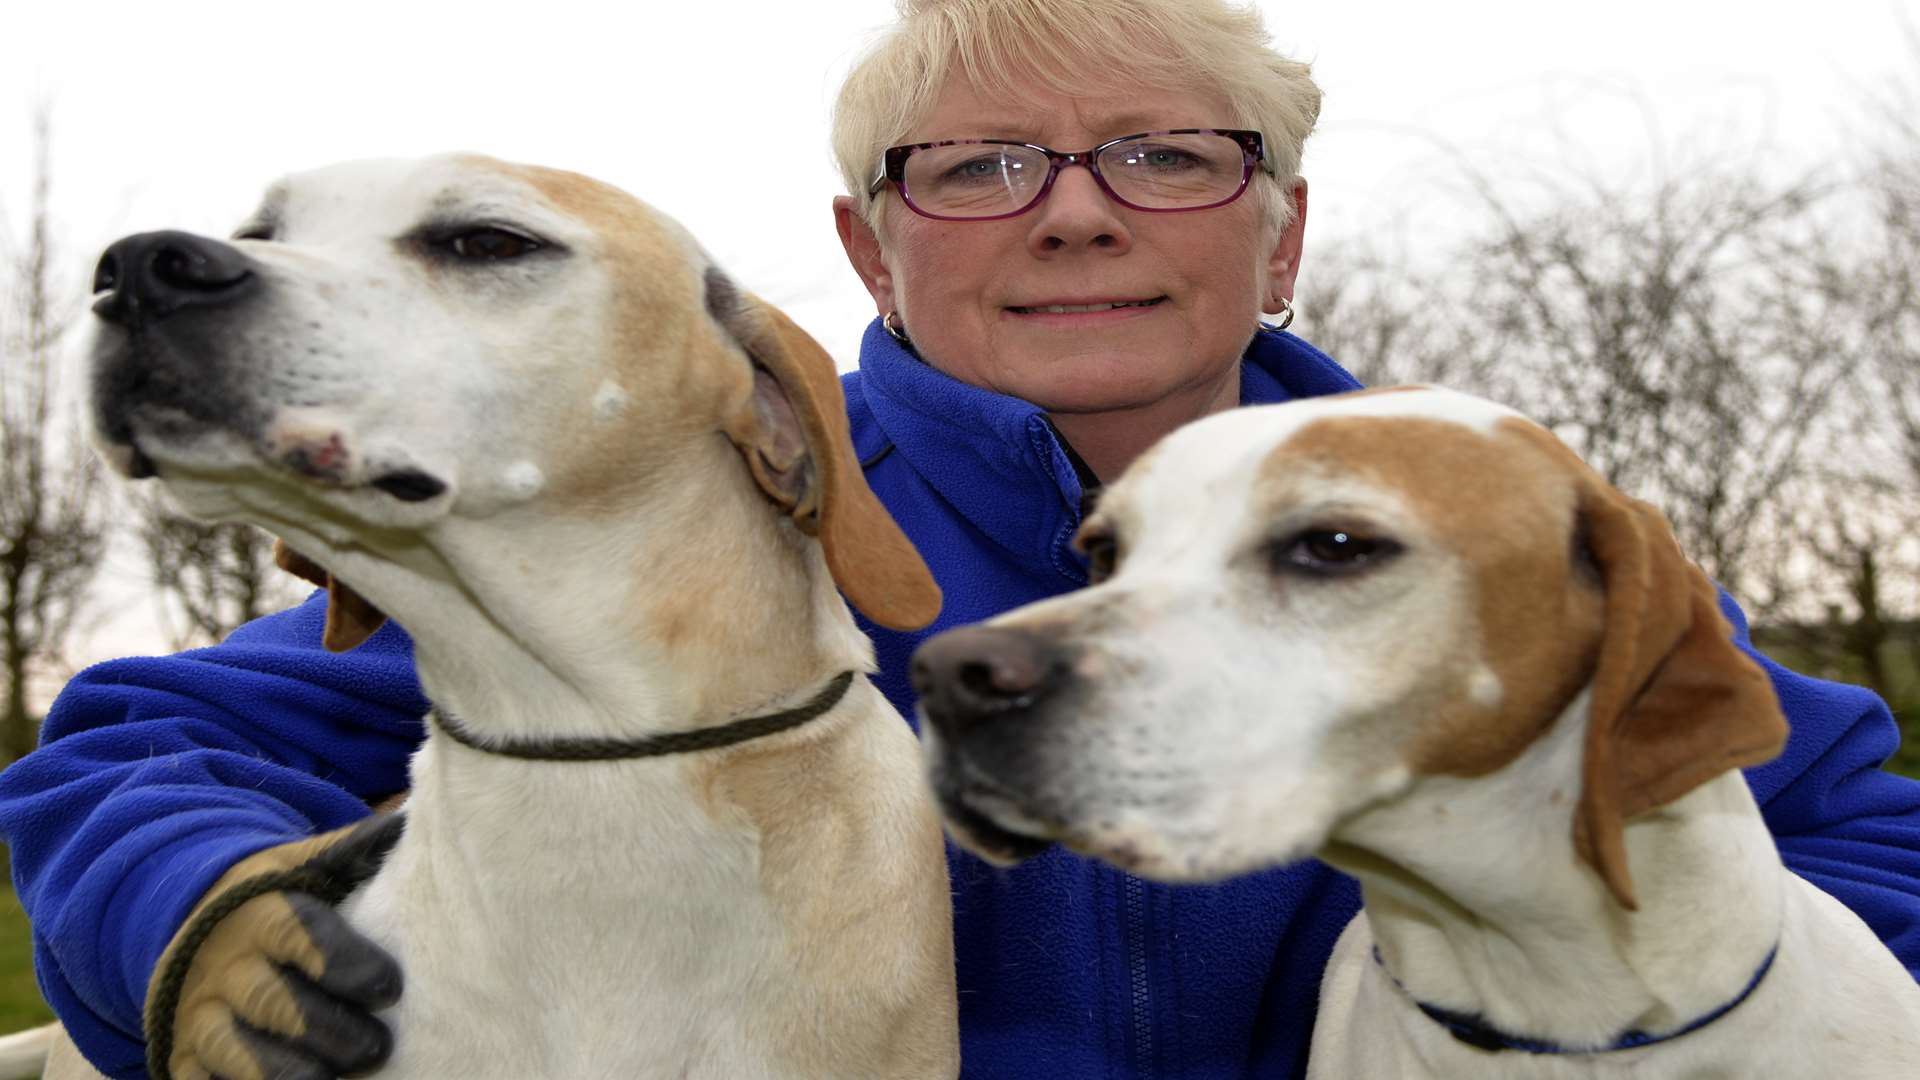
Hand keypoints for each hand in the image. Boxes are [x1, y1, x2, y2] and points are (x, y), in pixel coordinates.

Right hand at [144, 814, 404, 1079]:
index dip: (344, 962)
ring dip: (285, 1072)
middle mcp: (225, 968)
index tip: (390, 987)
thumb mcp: (301, 865)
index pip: (299, 935)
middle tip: (376, 1048)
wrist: (182, 922)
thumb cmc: (268, 897)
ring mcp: (200, 1017)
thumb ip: (352, 852)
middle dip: (326, 1029)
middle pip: (272, 1002)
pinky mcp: (183, 1058)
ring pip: (237, 1052)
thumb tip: (408, 822)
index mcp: (261, 914)